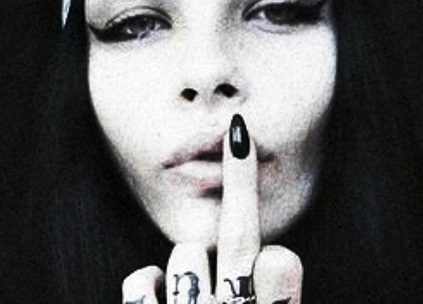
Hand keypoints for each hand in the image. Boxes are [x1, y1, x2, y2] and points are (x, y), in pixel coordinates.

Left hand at [122, 115, 302, 303]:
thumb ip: (277, 295)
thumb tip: (274, 255)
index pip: (281, 272)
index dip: (279, 258)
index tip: (275, 235)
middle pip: (238, 239)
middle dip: (240, 182)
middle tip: (237, 133)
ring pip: (185, 255)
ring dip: (186, 267)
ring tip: (188, 294)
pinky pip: (141, 283)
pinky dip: (146, 285)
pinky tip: (158, 297)